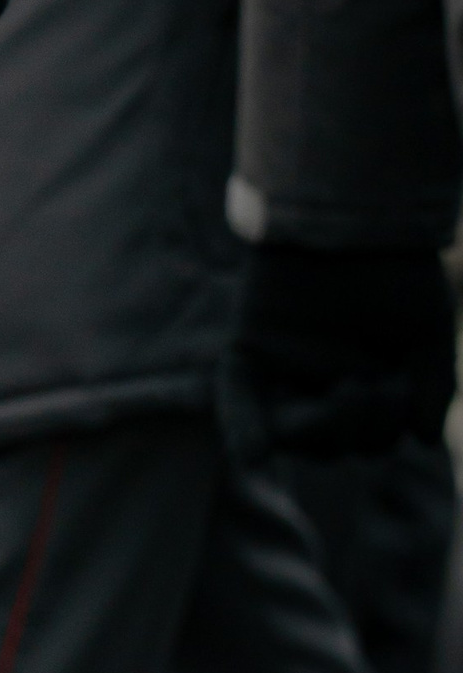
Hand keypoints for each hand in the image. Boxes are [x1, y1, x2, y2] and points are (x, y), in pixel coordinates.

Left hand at [229, 239, 455, 460]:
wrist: (352, 212)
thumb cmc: (395, 268)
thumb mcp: (426, 331)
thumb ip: (431, 386)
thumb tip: (424, 441)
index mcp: (366, 384)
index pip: (368, 436)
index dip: (376, 432)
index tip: (390, 405)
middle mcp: (321, 383)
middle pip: (336, 443)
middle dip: (362, 428)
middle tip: (372, 388)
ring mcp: (284, 370)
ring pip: (298, 432)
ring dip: (326, 428)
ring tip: (353, 389)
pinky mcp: (248, 350)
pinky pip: (240, 399)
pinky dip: (245, 429)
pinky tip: (255, 460)